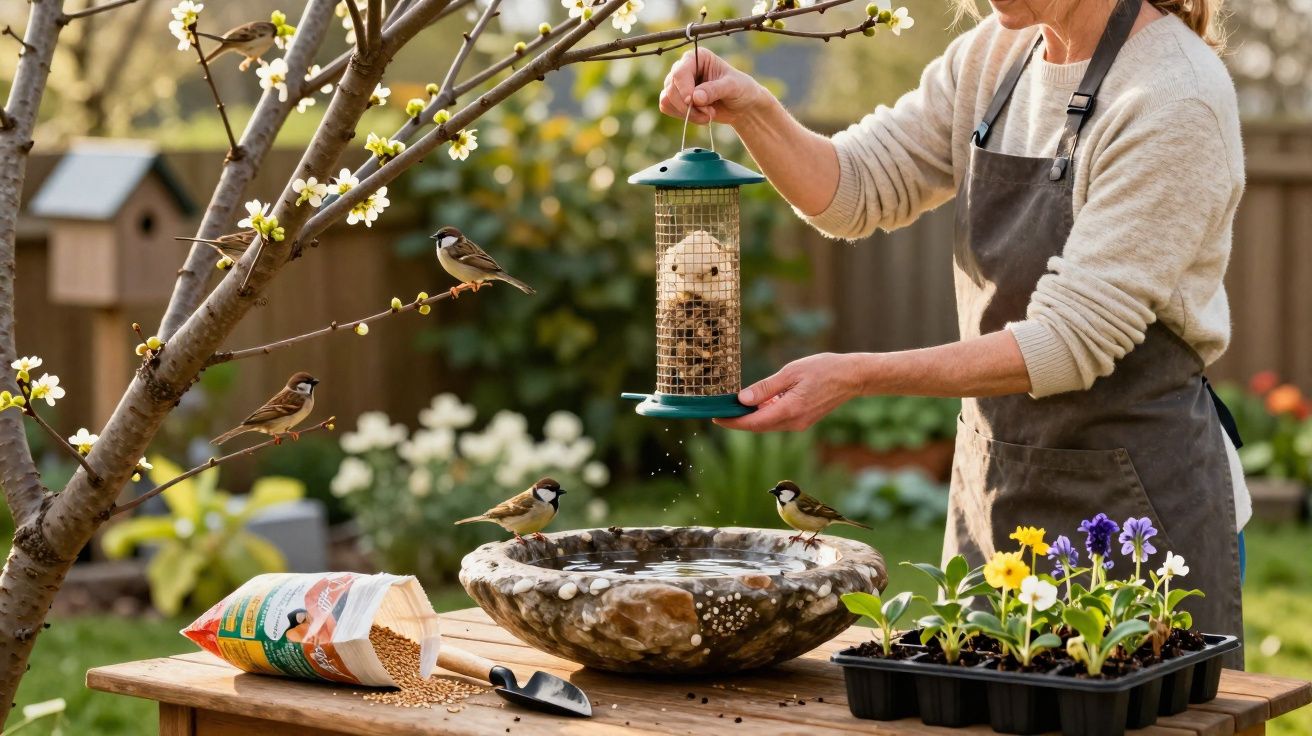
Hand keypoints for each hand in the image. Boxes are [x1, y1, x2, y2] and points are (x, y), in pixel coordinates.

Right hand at [658, 49, 767, 125]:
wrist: (742, 105)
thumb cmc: (740, 89)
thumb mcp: (732, 86)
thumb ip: (714, 90)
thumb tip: (695, 98)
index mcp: (698, 57)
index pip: (680, 71)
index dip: (684, 88)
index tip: (693, 102)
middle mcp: (684, 67)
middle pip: (671, 87)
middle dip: (688, 106)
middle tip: (709, 113)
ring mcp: (678, 83)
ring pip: (667, 99)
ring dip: (686, 113)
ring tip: (707, 115)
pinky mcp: (676, 98)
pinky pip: (667, 107)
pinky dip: (682, 116)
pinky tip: (699, 117)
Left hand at [715, 353, 865, 431]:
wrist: (852, 377)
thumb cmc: (824, 369)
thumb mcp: (791, 372)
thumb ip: (765, 387)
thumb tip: (742, 398)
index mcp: (789, 410)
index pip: (753, 422)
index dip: (732, 422)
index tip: (716, 417)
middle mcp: (794, 422)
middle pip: (758, 426)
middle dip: (738, 421)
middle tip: (720, 411)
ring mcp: (800, 423)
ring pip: (768, 425)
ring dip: (751, 417)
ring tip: (735, 405)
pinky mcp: (803, 420)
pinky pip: (778, 420)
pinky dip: (765, 414)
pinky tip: (759, 402)